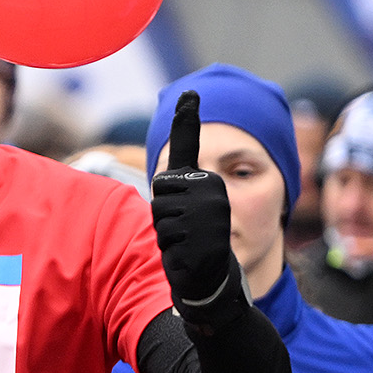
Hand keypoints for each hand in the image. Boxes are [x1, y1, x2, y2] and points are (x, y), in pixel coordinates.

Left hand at [150, 91, 240, 322]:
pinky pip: (166, 237)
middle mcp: (214, 187)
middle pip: (158, 189)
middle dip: (161, 215)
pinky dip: (172, 252)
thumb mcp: (185, 211)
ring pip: (159, 213)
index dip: (186, 119)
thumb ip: (177, 188)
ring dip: (165, 235)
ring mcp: (212, 210)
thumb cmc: (193, 242)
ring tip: (185, 243)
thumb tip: (170, 172)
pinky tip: (188, 256)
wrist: (213, 280)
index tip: (189, 92)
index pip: (188, 147)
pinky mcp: (208, 233)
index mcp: (208, 179)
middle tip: (182, 231)